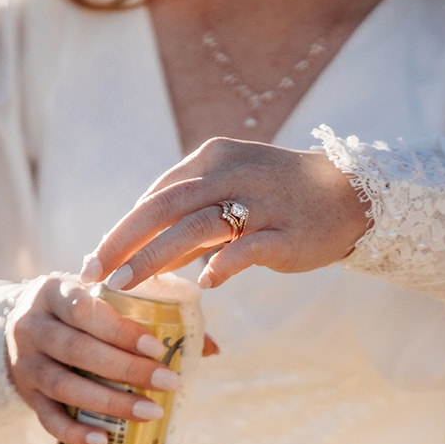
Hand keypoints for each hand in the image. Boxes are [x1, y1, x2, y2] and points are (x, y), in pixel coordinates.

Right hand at [4, 274, 183, 443]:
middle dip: (126, 369)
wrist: (19, 325)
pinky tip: (104, 440)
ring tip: (151, 412)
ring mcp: (24, 363)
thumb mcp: (100, 299)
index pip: (84, 309)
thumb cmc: (77, 312)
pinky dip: (74, 432)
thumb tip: (209, 348)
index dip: (120, 329)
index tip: (156, 347)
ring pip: (63, 386)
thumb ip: (150, 315)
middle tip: (170, 383)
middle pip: (76, 350)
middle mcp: (31, 327)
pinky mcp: (25, 395)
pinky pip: (47, 418)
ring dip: (109, 402)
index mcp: (53, 293)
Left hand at [79, 137, 370, 291]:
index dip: (123, 228)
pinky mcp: (287, 233)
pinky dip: (223, 265)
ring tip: (126, 284)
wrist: (349, 195)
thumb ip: (185, 218)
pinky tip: (202, 284)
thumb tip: (135, 251)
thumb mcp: (227, 192)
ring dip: (156, 256)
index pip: (157, 195)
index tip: (96, 258)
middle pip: (166, 206)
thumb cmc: (276, 197)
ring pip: (198, 227)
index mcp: (211, 159)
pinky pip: (248, 249)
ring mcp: (262, 202)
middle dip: (124, 241)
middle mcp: (233, 173)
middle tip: (95, 271)